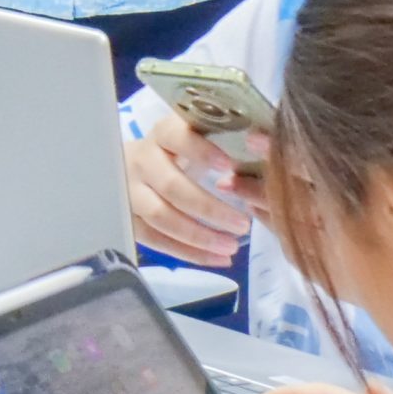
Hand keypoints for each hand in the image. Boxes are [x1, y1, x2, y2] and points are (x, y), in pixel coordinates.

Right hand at [125, 111, 268, 266]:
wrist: (126, 166)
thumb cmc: (179, 151)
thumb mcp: (196, 137)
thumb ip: (224, 141)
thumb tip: (265, 145)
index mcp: (162, 134)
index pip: (176, 137)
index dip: (201, 151)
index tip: (229, 165)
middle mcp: (140, 160)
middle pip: (172, 186)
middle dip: (209, 208)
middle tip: (243, 224)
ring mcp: (129, 192)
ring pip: (161, 217)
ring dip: (199, 236)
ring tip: (233, 247)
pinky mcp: (129, 220)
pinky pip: (157, 241)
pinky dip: (189, 253)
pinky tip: (218, 259)